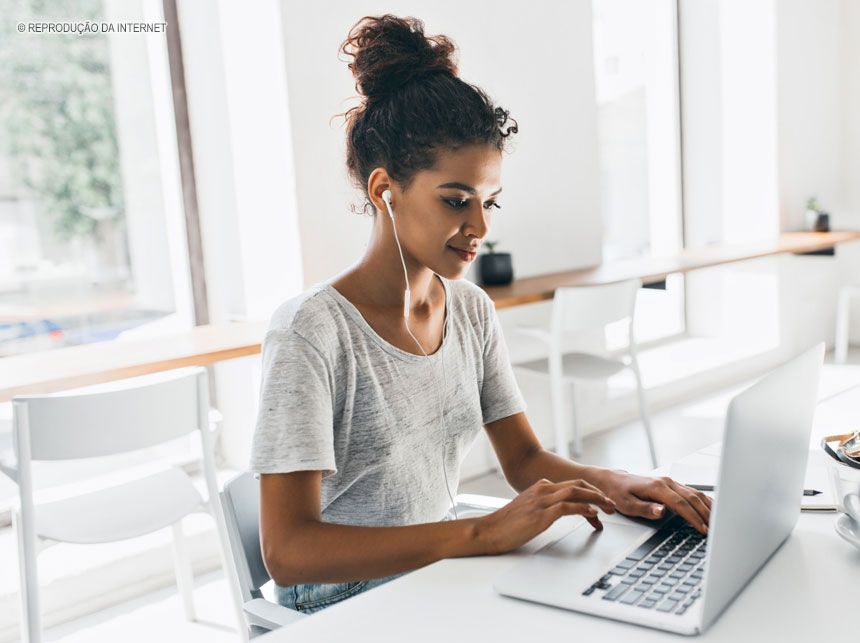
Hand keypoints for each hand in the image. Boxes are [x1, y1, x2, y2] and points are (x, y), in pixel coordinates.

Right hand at [475, 478, 615, 554]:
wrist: (487, 531)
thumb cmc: (505, 525)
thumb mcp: (527, 509)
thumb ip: (542, 506)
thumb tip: (558, 511)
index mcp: (540, 487)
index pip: (572, 484)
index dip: (590, 491)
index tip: (602, 500)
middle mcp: (542, 489)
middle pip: (578, 484)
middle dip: (598, 492)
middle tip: (612, 503)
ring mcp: (541, 501)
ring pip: (576, 492)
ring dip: (596, 499)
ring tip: (609, 508)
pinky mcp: (540, 514)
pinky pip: (567, 506)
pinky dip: (583, 508)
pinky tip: (593, 513)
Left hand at [595, 470, 712, 533]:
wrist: (612, 480)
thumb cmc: (617, 493)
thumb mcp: (626, 505)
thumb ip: (645, 509)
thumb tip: (662, 511)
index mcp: (656, 487)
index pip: (681, 504)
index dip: (694, 517)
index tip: (703, 530)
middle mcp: (666, 482)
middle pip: (692, 498)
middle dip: (706, 514)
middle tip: (716, 531)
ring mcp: (670, 482)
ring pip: (695, 493)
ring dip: (708, 507)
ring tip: (719, 523)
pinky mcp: (672, 485)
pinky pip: (692, 492)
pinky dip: (704, 500)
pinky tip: (712, 509)